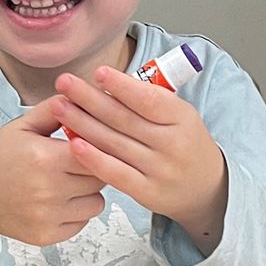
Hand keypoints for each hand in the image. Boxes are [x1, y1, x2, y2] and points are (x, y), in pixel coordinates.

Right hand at [0, 100, 106, 250]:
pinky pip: (83, 222)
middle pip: (99, 178)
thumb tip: (83, 94)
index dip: (98, 146)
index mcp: (43, 158)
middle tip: (78, 161)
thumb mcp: (23, 125)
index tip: (91, 143)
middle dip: (94, 167)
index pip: (96, 152)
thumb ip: (56, 109)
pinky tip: (60, 199)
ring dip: (88, 192)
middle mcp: (47, 190)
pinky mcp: (47, 236)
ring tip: (68, 181)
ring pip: (96, 203)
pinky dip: (77, 211)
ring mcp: (47, 216)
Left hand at [51, 67, 228, 251]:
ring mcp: (160, 170)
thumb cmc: (185, 143)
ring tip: (60, 107)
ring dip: (83, 124)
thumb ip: (149, 100)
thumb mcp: (180, 116)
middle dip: (90, 99)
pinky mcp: (147, 192)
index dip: (122, 86)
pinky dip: (93, 159)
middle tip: (64, 83)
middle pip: (124, 119)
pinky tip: (74, 144)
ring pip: (115, 143)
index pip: (149, 99)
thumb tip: (108, 81)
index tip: (98, 73)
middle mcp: (172, 144)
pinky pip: (115, 173)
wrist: (205, 188)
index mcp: (182, 118)